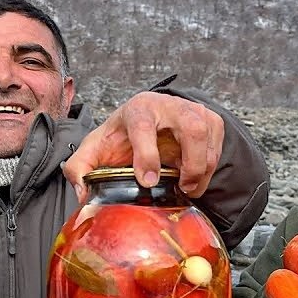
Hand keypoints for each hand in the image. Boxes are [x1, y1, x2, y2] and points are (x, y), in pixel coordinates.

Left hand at [63, 91, 223, 202]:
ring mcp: (192, 109)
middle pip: (191, 127)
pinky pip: (218, 144)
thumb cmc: (121, 137)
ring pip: (208, 136)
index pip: (143, 126)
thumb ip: (79, 169)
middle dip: (191, 162)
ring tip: (188, 187)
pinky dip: (209, 166)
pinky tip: (194, 176)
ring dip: (202, 168)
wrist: (147, 120)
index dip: (147, 155)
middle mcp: (167, 105)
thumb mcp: (95, 149)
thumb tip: (83, 192)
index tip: (148, 181)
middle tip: (182, 186)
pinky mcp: (210, 120)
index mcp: (137, 109)